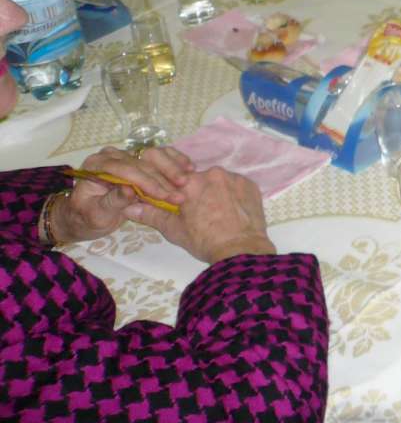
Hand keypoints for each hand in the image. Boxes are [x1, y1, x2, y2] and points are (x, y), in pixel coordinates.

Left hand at [52, 146, 186, 243]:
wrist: (84, 216)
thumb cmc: (87, 218)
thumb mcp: (97, 215)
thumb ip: (112, 201)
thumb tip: (130, 189)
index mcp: (96, 165)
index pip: (126, 169)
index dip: (147, 182)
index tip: (164, 195)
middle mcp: (111, 156)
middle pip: (142, 162)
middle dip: (163, 179)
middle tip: (181, 194)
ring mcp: (126, 156)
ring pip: (154, 157)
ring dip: (172, 170)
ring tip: (188, 182)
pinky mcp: (138, 160)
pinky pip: (159, 157)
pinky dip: (174, 162)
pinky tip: (189, 168)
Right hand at [132, 153, 276, 263]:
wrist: (241, 249)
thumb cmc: (204, 241)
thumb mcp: (174, 229)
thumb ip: (151, 214)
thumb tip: (129, 207)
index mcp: (189, 183)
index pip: (173, 178)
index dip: (173, 190)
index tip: (177, 201)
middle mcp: (212, 173)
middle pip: (198, 178)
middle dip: (196, 191)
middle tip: (200, 212)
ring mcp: (234, 177)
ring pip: (218, 181)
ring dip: (215, 191)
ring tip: (217, 212)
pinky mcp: (250, 184)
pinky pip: (236, 185)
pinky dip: (233, 194)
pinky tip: (232, 210)